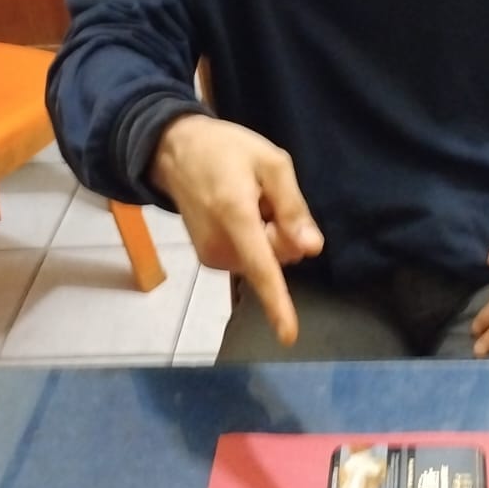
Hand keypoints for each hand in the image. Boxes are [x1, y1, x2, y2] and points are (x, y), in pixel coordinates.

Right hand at [150, 114, 322, 344]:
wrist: (175, 150)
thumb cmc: (227, 150)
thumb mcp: (270, 163)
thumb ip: (293, 207)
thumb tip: (313, 249)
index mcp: (236, 217)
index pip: (262, 267)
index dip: (277, 303)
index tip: (288, 336)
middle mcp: (220, 245)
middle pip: (276, 260)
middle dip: (283, 233)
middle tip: (264, 197)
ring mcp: (211, 256)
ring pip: (264, 260)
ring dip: (268, 235)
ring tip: (248, 201)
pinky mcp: (209, 260)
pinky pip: (250, 258)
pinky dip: (253, 240)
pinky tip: (238, 212)